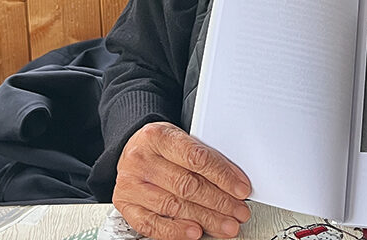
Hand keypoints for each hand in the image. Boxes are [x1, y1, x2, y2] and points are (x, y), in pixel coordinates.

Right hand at [113, 121, 251, 239]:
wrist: (131, 150)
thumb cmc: (160, 147)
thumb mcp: (180, 139)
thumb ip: (202, 157)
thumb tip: (234, 183)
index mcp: (157, 136)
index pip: (196, 158)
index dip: (223, 176)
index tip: (241, 189)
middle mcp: (140, 159)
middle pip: (186, 185)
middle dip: (218, 202)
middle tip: (238, 212)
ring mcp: (130, 183)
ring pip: (173, 206)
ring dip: (205, 219)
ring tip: (225, 225)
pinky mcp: (125, 204)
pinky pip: (151, 224)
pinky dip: (176, 231)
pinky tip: (196, 232)